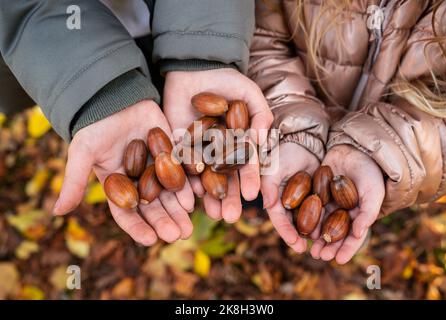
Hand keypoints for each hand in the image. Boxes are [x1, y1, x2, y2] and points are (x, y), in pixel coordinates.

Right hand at [53, 100, 194, 244]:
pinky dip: (190, 183)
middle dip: (165, 222)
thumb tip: (57, 212)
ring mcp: (157, 168)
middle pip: (154, 208)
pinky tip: (197, 194)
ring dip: (180, 210)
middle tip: (178, 235)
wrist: (117, 98)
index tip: (151, 240)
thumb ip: (74, 181)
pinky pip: (183, 172)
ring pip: (171, 194)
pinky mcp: (172, 153)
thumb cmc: (96, 126)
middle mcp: (139, 182)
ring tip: (189, 224)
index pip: (127, 214)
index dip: (138, 228)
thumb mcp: (83, 152)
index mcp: (119, 186)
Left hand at [163, 68, 272, 222]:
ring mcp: (199, 151)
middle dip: (228, 198)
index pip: (246, 165)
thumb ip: (260, 115)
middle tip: (230, 217)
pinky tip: (190, 195)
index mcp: (239, 143)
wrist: (195, 68)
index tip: (252, 195)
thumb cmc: (227, 80)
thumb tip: (261, 140)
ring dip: (208, 196)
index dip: (249, 179)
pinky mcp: (178, 146)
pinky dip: (185, 180)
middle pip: (225, 178)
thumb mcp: (249, 94)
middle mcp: (220, 152)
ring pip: (204, 178)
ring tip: (212, 214)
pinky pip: (182, 165)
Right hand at [261, 142, 318, 252]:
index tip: (296, 244)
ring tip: (321, 243)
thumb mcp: (273, 170)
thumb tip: (269, 207)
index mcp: (274, 198)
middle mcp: (286, 202)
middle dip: (299, 237)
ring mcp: (301, 199)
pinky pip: (319, 209)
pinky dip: (323, 219)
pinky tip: (331, 228)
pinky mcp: (315, 194)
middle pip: (292, 224)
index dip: (286, 232)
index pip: (279, 219)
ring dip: (313, 232)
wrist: (302, 140)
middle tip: (308, 250)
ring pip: (307, 219)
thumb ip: (269, 187)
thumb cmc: (282, 153)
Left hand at [310, 145, 384, 263]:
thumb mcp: (373, 193)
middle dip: (328, 246)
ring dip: (317, 237)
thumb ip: (367, 213)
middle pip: (336, 234)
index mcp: (360, 215)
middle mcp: (345, 212)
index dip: (347, 249)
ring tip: (310, 248)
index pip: (353, 237)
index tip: (338, 260)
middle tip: (319, 256)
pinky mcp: (319, 193)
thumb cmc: (370, 173)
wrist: (355, 150)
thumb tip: (359, 234)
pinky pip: (312, 209)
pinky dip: (308, 220)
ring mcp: (331, 203)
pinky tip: (301, 229)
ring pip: (322, 224)